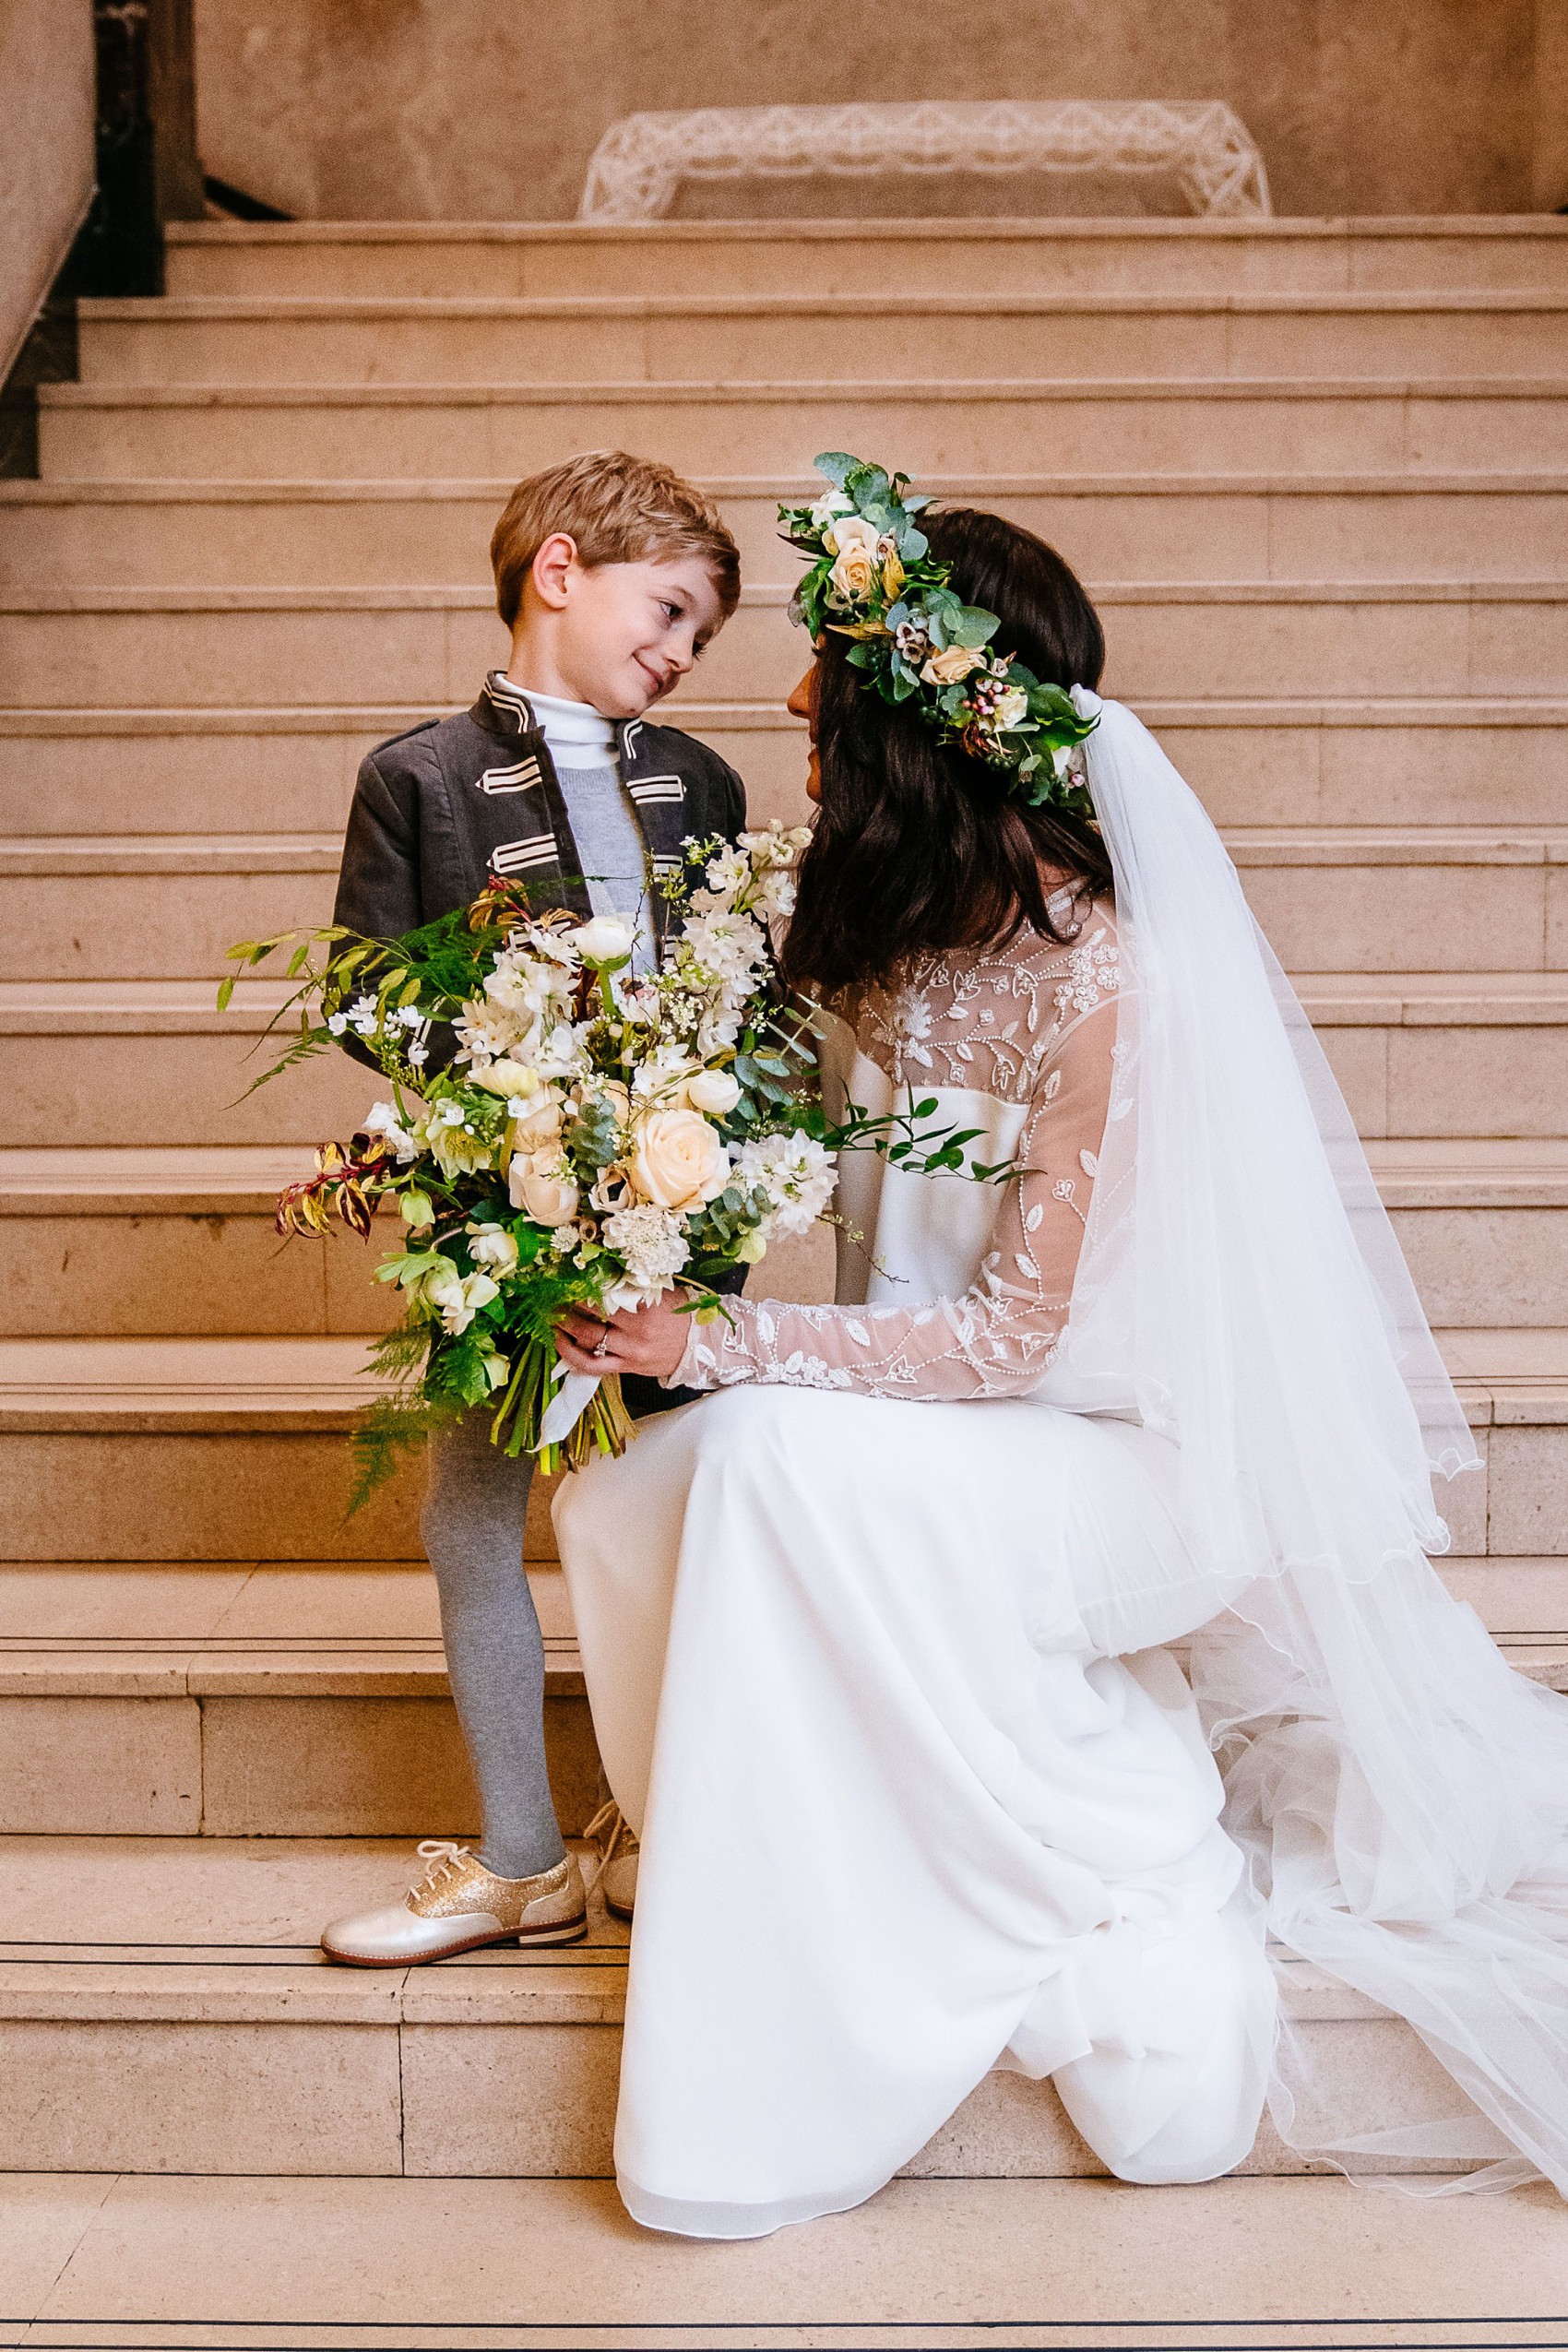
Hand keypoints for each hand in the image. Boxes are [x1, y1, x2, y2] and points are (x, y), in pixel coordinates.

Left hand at [555, 1290, 692, 1382]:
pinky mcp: (627, 1367)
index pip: (604, 1295)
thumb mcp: (661, 1293)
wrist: (700, 1345)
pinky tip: (560, 1343)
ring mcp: (630, 1352)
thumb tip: (601, 1272)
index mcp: (645, 1308)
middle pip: (591, 1317)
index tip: (567, 1279)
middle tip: (552, 1296)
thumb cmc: (680, 1313)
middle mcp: (636, 1332)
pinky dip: (572, 1356)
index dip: (581, 1287)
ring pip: (588, 1341)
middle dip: (567, 1306)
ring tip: (552, 1316)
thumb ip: (633, 1285)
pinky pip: (593, 1366)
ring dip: (565, 1327)